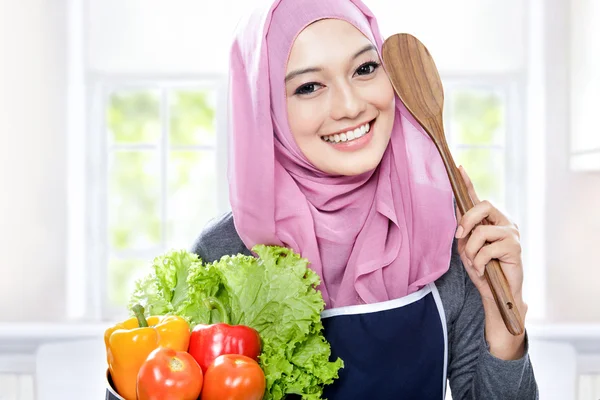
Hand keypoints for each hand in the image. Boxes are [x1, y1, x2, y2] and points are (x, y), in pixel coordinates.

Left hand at [454, 166, 526, 358]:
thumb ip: (464, 228)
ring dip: (471, 251)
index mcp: (490, 220)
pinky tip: (483, 270)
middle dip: (467, 220)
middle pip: (484, 205)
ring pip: (482, 232)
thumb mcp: (467, 246)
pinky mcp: (514, 247)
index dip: (468, 183)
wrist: (497, 292)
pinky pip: (487, 250)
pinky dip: (478, 262)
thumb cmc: (482, 268)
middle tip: (460, 237)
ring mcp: (511, 233)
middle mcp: (503, 222)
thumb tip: (456, 208)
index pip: (478, 198)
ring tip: (475, 263)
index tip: (458, 168)